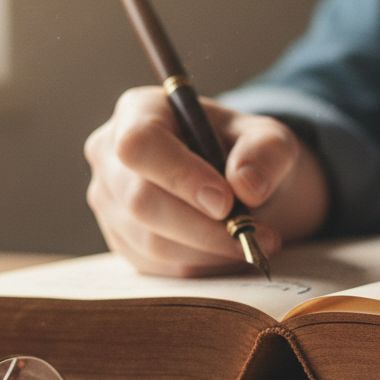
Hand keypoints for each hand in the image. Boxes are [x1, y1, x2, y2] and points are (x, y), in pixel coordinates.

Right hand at [85, 87, 329, 276]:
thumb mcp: (270, 139)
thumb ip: (266, 152)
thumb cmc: (245, 151)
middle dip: (202, 227)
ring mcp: (109, 202)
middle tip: (252, 234)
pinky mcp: (121, 240)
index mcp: (138, 112)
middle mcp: (110, 156)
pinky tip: (228, 253)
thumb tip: (246, 187)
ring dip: (208, 251)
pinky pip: (156, 266)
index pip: (140, 144)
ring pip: (150, 241)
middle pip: (141, 200)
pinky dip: (199, 267)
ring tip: (253, 243)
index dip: (180, 176)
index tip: (226, 201)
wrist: (236, 182)